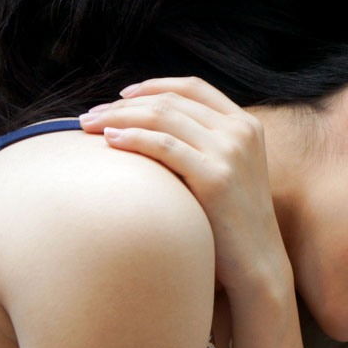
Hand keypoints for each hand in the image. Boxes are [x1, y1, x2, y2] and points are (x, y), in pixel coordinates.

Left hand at [78, 77, 291, 299]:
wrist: (258, 262)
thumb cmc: (233, 223)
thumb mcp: (228, 171)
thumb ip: (204, 145)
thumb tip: (149, 128)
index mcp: (246, 125)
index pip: (193, 87)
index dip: (153, 85)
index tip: (121, 95)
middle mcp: (241, 131)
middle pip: (171, 100)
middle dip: (124, 104)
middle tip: (91, 116)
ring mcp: (230, 151)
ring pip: (163, 116)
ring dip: (119, 116)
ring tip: (89, 127)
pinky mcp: (216, 176)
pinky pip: (163, 145)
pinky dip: (132, 138)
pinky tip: (110, 141)